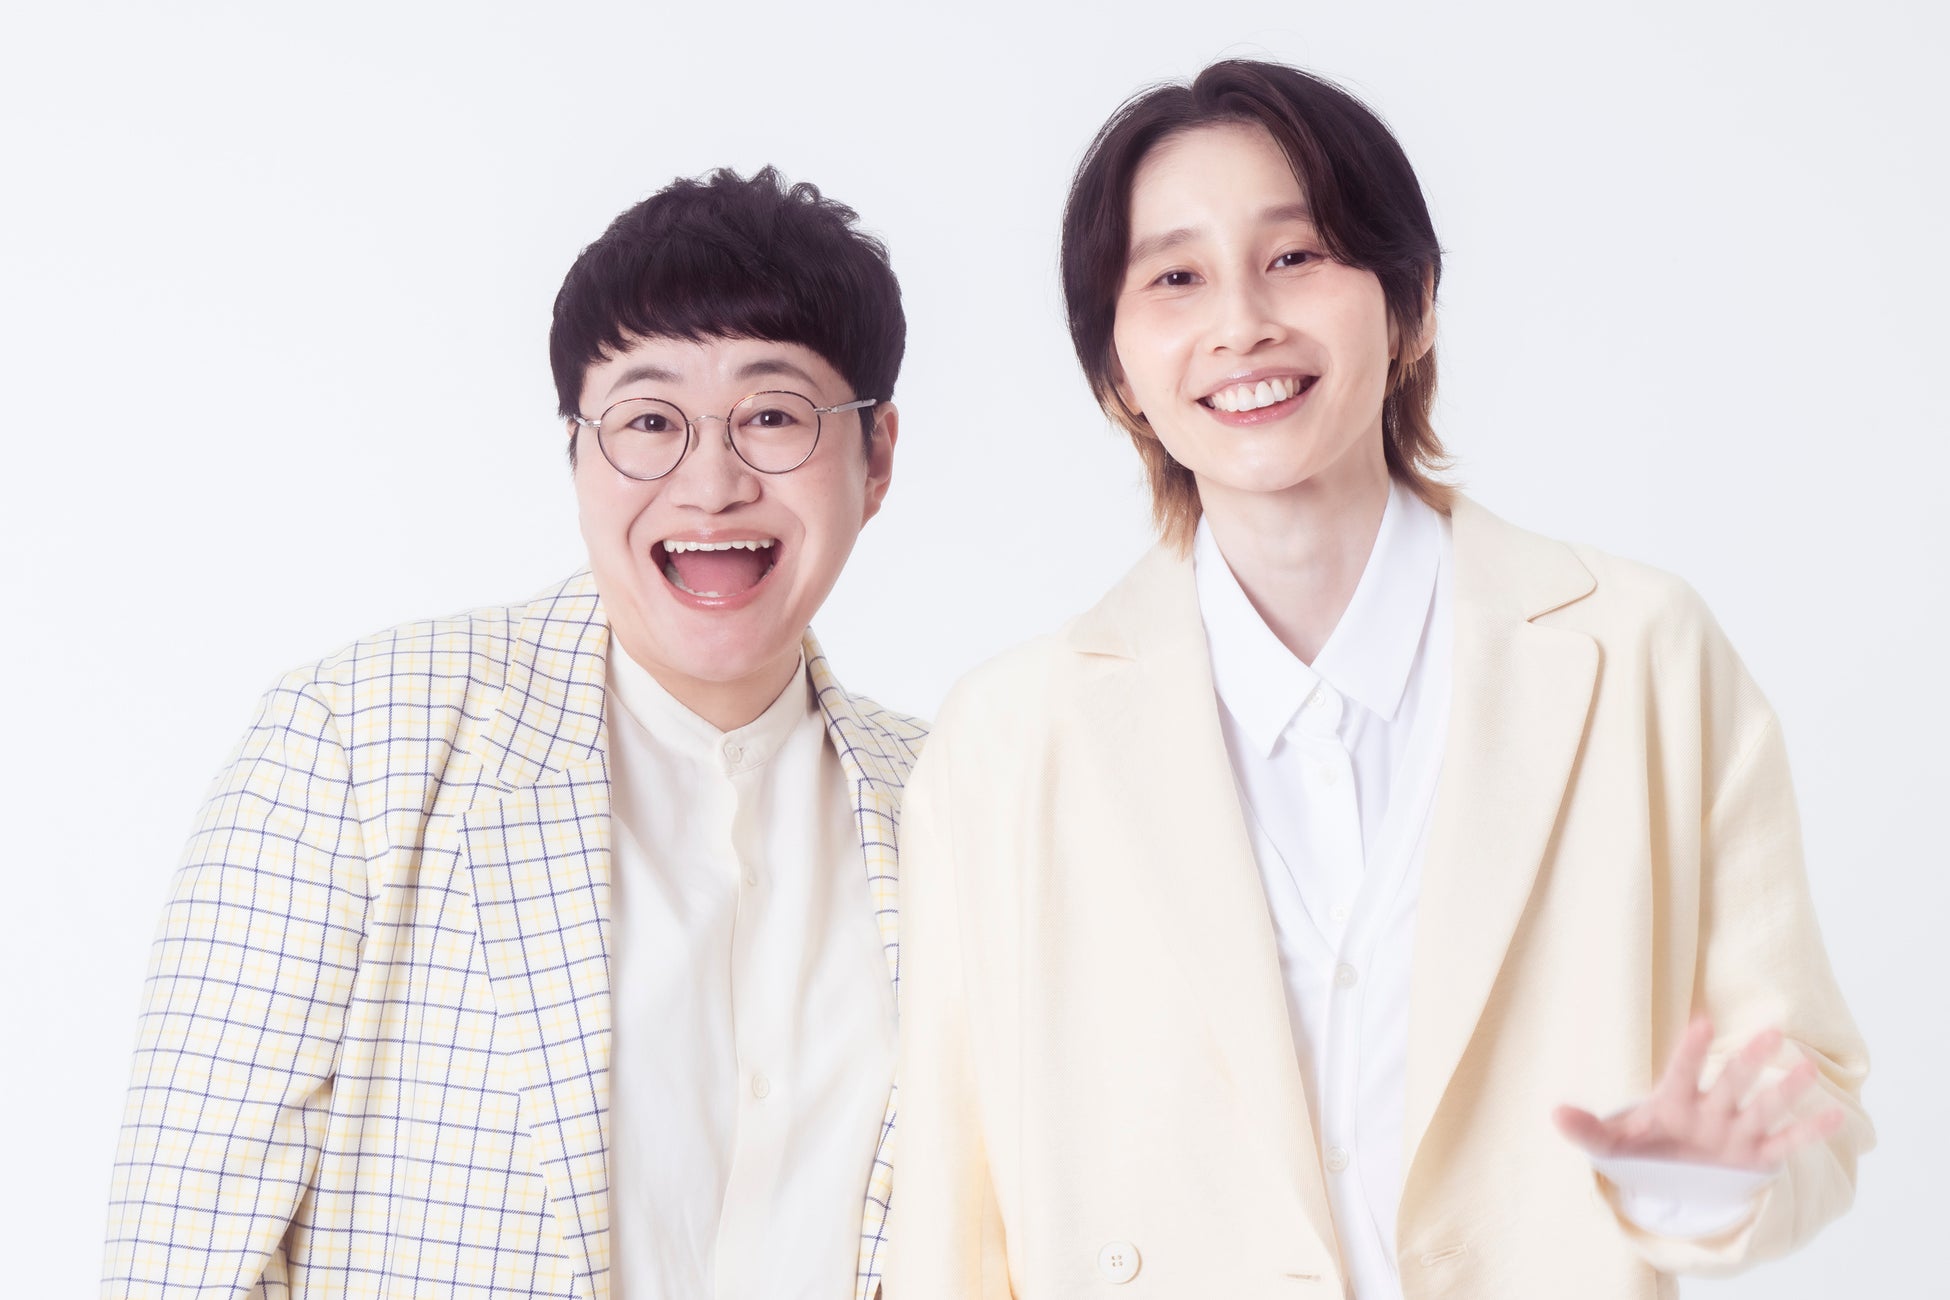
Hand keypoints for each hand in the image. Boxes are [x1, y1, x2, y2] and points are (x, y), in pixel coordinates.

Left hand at [1553, 1017, 1844, 1171]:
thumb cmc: (1644, 1148)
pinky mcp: (1755, 1157)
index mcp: (1673, 1103)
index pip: (1681, 1073)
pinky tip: (1836, 1115)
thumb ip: (1587, 1130)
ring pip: (1762, 1108)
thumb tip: (1554, 1114)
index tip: (1703, 1021)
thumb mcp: (1612, 1144)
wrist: (1670, 1174)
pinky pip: (1786, 1144)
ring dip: (1783, 1090)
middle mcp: (1710, 1111)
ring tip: (1805, 1067)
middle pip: (1730, 1084)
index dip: (1690, 1050)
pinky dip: (1810, 1132)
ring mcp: (1735, 1132)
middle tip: (1771, 1031)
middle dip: (1747, 1061)